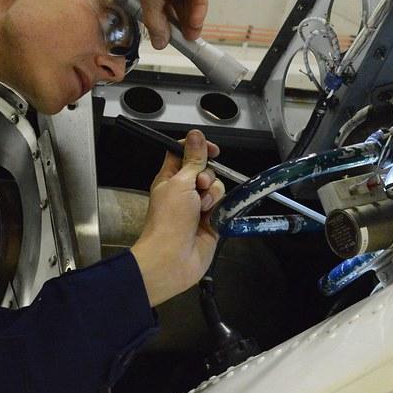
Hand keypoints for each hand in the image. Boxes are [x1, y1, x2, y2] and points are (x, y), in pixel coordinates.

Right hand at [113, 0, 209, 48]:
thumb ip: (155, 20)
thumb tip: (158, 43)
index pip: (152, 9)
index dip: (162, 26)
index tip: (170, 43)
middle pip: (172, 5)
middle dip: (179, 24)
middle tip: (186, 42)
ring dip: (190, 17)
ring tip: (194, 35)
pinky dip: (198, 4)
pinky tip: (197, 20)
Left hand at [130, 130, 224, 306]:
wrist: (172, 257)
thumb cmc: (168, 220)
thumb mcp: (179, 183)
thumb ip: (192, 159)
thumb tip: (195, 135)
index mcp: (170, 178)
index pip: (185, 153)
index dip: (198, 148)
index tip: (212, 150)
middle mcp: (185, 191)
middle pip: (206, 170)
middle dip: (207, 177)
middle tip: (198, 187)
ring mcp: (199, 206)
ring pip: (217, 187)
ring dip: (213, 195)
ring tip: (203, 209)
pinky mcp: (212, 221)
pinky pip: (224, 206)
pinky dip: (221, 209)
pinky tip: (212, 218)